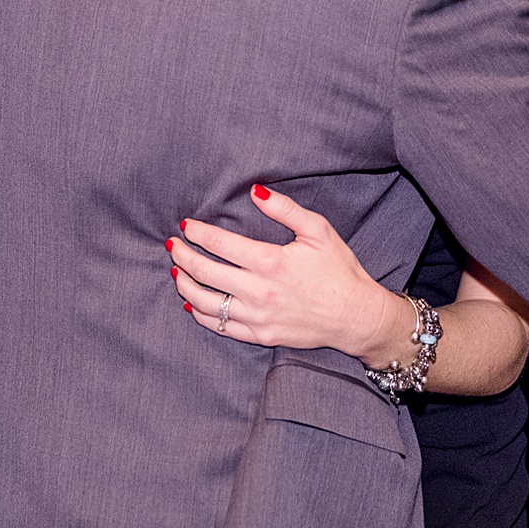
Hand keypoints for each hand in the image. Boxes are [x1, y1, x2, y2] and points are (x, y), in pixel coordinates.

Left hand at [168, 185, 414, 363]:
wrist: (355, 315)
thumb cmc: (338, 270)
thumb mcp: (318, 230)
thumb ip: (285, 209)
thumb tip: (256, 191)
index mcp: (271, 262)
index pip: (220, 243)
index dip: (198, 232)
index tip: (186, 225)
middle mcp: (259, 292)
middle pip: (205, 272)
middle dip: (183, 255)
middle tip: (173, 244)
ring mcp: (257, 317)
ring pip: (205, 302)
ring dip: (184, 284)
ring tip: (176, 270)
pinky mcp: (260, 335)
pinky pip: (220, 327)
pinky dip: (200, 313)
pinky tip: (191, 302)